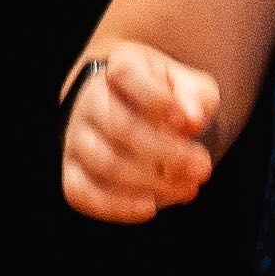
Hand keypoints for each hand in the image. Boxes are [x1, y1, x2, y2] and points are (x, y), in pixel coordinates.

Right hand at [59, 41, 230, 220]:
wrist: (126, 104)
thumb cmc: (164, 95)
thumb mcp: (187, 84)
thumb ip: (194, 96)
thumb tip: (192, 117)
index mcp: (120, 68)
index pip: (127, 75)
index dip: (157, 100)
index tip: (194, 122)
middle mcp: (90, 99)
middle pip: (121, 127)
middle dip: (166, 153)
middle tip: (202, 167)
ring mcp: (76, 136)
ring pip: (105, 163)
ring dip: (150, 182)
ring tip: (187, 188)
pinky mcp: (72, 169)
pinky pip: (80, 192)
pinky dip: (114, 205)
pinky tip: (148, 208)